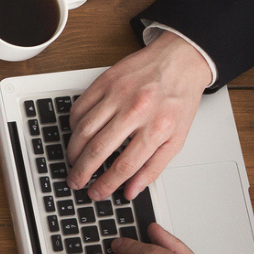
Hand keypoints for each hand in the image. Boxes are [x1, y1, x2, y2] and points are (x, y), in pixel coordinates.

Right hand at [66, 31, 212, 199]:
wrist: (180, 60)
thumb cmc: (178, 99)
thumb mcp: (177, 137)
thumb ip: (155, 167)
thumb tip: (132, 190)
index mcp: (158, 127)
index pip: (124, 165)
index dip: (106, 184)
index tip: (96, 193)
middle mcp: (136, 110)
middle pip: (98, 150)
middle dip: (82, 172)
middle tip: (76, 181)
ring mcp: (118, 94)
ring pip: (83, 130)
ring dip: (74, 151)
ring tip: (74, 161)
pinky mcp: (104, 82)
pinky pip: (78, 108)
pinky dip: (73, 125)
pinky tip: (78, 134)